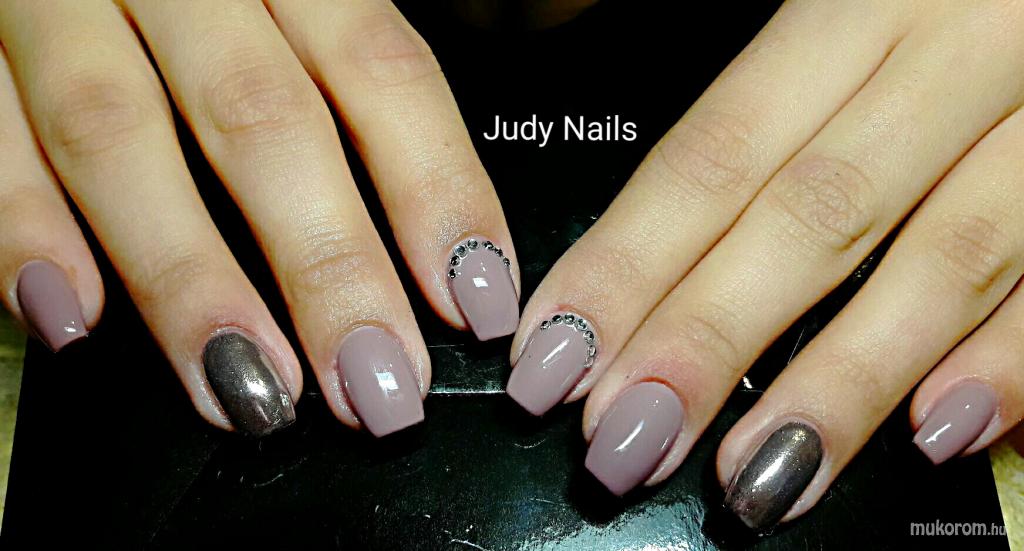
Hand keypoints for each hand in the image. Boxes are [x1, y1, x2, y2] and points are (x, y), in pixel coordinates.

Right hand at [0, 1, 519, 436]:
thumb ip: (342, 78)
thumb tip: (434, 233)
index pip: (382, 69)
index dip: (436, 189)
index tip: (475, 297)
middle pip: (264, 120)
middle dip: (326, 266)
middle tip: (378, 384)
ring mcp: (61, 0)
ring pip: (118, 135)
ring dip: (188, 279)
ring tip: (251, 389)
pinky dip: (24, 227)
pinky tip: (75, 322)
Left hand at [505, 0, 1023, 530]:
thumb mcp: (838, 5)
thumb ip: (759, 112)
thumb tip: (649, 250)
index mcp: (851, 4)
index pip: (715, 153)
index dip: (628, 262)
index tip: (558, 353)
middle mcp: (950, 50)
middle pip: (811, 218)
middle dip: (709, 340)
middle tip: (627, 435)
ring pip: (944, 258)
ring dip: (842, 380)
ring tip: (756, 474)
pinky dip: (1009, 356)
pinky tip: (935, 431)